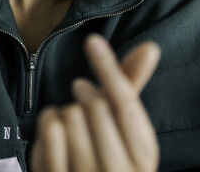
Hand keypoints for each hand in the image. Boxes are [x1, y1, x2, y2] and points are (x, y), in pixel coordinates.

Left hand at [31, 35, 160, 171]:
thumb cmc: (109, 150)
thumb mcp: (126, 125)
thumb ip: (132, 85)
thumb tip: (151, 47)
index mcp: (143, 152)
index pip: (125, 101)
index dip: (108, 68)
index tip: (93, 41)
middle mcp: (118, 170)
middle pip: (95, 104)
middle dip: (85, 95)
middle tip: (85, 102)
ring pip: (70, 113)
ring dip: (65, 111)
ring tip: (74, 127)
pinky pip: (49, 128)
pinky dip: (48, 120)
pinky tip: (56, 134)